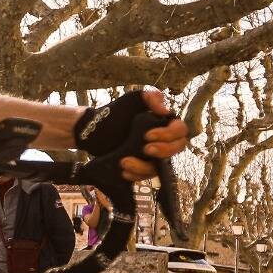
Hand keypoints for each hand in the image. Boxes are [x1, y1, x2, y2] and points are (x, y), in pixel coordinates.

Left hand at [74, 89, 189, 180]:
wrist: (93, 130)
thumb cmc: (115, 112)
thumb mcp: (132, 99)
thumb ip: (150, 96)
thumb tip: (165, 111)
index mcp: (164, 124)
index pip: (180, 130)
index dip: (169, 134)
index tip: (148, 135)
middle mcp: (162, 141)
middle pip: (176, 149)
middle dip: (163, 151)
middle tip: (145, 149)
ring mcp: (152, 156)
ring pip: (158, 167)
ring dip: (143, 167)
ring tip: (124, 162)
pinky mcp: (140, 167)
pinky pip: (144, 176)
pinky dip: (134, 175)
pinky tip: (123, 171)